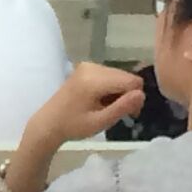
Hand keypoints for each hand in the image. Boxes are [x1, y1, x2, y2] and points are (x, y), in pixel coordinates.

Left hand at [25, 59, 145, 148]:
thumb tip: (142, 94)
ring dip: (119, 92)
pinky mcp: (85, 68)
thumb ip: (122, 107)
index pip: (132, 81)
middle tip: (117, 113)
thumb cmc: (74, 126)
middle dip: (128, 95)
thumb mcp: (101, 121)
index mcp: (94, 79)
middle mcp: (91, 67)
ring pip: (120, 76)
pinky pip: (110, 75)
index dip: (136, 98)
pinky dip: (111, 88)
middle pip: (127, 77)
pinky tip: (100, 100)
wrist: (49, 123)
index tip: (129, 114)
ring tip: (106, 108)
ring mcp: (87, 66)